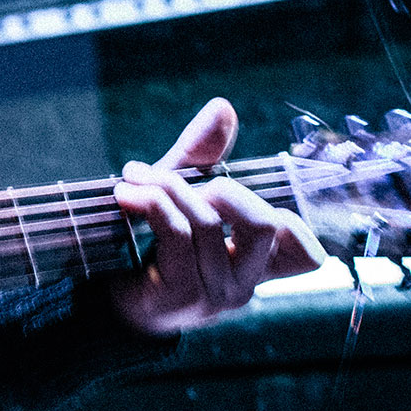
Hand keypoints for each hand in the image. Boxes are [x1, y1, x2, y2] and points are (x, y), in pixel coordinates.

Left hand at [109, 98, 326, 334]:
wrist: (102, 303)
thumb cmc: (148, 247)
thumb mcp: (178, 198)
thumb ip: (202, 157)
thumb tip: (223, 106)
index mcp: (255, 268)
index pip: (308, 253)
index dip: (290, 220)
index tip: (232, 195)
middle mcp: (243, 286)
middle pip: (264, 222)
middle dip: (219, 185)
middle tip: (169, 176)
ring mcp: (214, 293)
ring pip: (208, 221)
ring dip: (166, 186)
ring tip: (132, 177)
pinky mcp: (179, 293)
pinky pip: (178, 233)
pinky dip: (152, 201)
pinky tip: (125, 194)